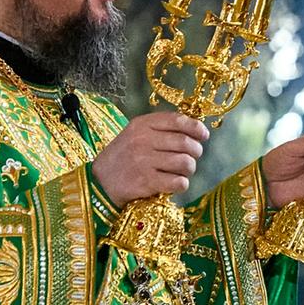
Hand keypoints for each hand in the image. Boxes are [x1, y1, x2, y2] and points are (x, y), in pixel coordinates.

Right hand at [91, 112, 209, 205]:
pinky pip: (178, 182)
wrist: (99, 182)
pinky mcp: (146, 181)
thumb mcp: (134, 134)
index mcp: (141, 125)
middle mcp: (143, 140)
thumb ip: (159, 129)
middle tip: (192, 158)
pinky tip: (175, 184)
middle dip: (196, 152)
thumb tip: (195, 129)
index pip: (177, 120)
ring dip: (189, 170)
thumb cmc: (122, 158)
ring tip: (181, 172)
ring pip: (185, 163)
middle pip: (185, 142)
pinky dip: (182, 184)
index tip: (204, 135)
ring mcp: (144, 161)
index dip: (196, 127)